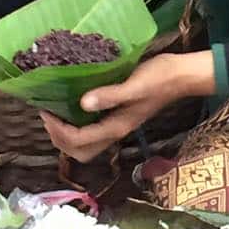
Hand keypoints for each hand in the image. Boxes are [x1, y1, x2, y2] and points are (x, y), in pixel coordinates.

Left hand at [39, 51, 213, 162]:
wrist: (181, 76)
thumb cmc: (159, 78)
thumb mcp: (134, 85)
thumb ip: (110, 95)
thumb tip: (82, 103)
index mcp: (116, 127)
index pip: (79, 141)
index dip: (58, 130)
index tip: (47, 110)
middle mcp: (115, 132)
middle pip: (80, 151)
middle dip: (59, 138)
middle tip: (48, 115)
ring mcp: (118, 126)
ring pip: (85, 144)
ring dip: (67, 135)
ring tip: (56, 113)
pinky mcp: (119, 117)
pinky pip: (92, 131)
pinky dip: (77, 126)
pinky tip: (73, 107)